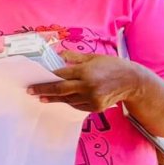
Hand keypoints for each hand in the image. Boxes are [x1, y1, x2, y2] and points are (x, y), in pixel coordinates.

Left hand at [27, 51, 142, 111]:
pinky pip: (77, 106)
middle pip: (60, 90)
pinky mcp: (95, 108)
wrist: (132, 81)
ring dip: (55, 98)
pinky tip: (62, 99)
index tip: (34, 83)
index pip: (60, 76)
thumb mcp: (93, 57)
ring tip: (44, 97)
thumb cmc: (112, 66)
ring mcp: (92, 99)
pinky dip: (69, 102)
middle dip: (44, 91)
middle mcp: (88, 86)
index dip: (45, 80)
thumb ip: (75, 58)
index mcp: (85, 71)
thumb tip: (59, 56)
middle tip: (31, 92)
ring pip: (68, 100)